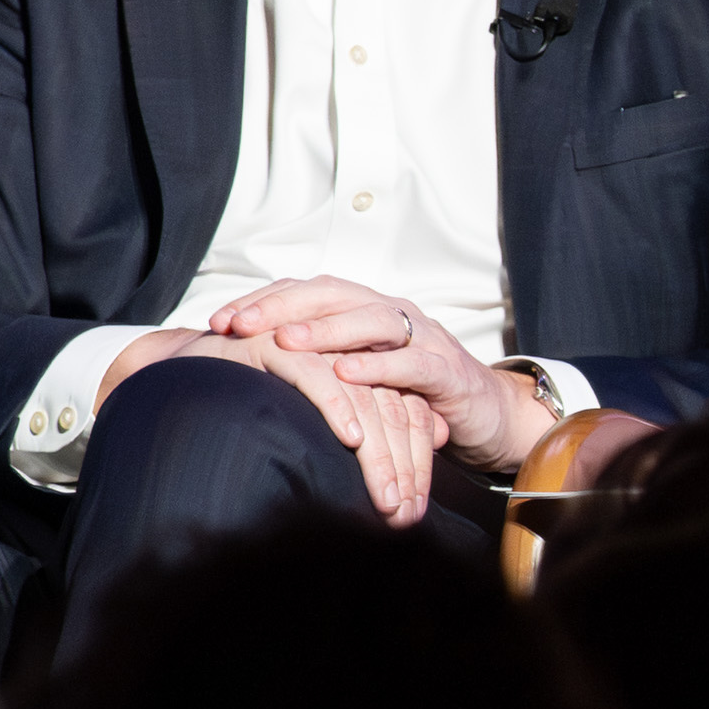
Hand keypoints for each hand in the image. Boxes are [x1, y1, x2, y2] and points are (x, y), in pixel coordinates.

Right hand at [98, 323, 448, 525]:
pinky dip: (336, 405)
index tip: (414, 513)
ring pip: (363, 396)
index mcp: (357, 371)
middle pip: (392, 407)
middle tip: (405, 516)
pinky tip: (351, 438)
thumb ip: (356, 443)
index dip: (414, 463)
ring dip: (378, 453)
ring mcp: (309, 345)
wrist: (177, 376)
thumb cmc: (246, 413)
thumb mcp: (308, 432)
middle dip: (402, 467)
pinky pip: (315, 373)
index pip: (404, 414)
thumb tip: (410, 482)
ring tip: (387, 497)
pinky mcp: (274, 342)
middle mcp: (339, 353)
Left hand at [209, 274, 557, 478]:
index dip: (264, 302)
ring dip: (325, 331)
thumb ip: (316, 369)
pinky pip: (412, 362)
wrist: (489, 416)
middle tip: (239, 325)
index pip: (307, 292)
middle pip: (332, 295)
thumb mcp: (359, 379)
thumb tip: (244, 373)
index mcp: (365, 311)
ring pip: (370, 320)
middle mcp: (392, 313)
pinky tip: (346, 374)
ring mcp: (424, 338)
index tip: (219, 322)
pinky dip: (378, 366)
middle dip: (282, 308)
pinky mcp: (449, 371)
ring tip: (285, 343)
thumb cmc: (414, 398)